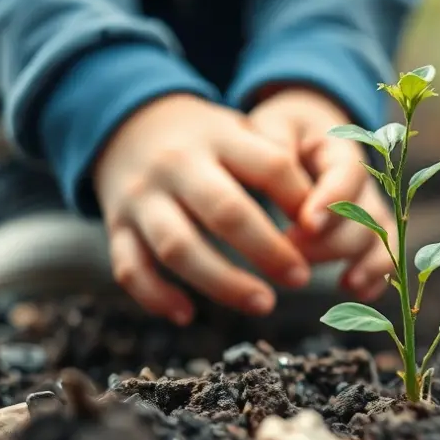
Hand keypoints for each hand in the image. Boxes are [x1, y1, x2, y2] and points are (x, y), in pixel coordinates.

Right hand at [94, 94, 313, 322]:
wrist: (127, 124)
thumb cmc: (205, 141)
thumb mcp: (240, 133)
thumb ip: (277, 167)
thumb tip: (319, 220)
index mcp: (219, 138)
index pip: (270, 166)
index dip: (301, 201)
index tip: (322, 232)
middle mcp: (177, 166)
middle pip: (225, 211)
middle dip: (268, 250)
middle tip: (300, 279)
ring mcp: (142, 197)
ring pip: (177, 248)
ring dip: (222, 282)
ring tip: (263, 303)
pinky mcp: (116, 225)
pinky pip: (130, 268)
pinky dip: (156, 296)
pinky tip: (186, 315)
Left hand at [248, 87, 395, 300]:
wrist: (300, 131)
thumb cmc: (281, 131)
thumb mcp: (273, 126)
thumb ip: (276, 149)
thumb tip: (282, 183)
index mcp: (341, 147)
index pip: (348, 174)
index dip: (332, 201)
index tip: (306, 224)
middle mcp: (364, 180)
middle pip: (363, 216)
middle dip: (329, 240)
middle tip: (288, 250)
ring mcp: (370, 208)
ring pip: (378, 240)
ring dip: (356, 263)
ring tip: (328, 281)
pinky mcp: (369, 232)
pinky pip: (384, 257)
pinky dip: (375, 276)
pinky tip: (353, 288)